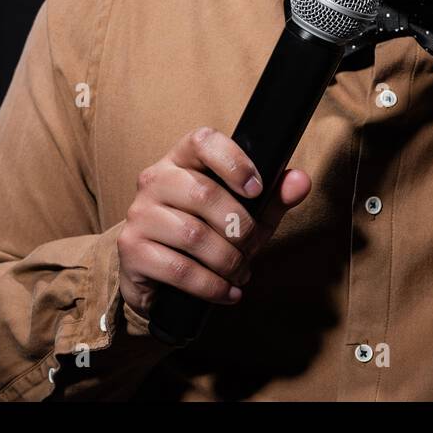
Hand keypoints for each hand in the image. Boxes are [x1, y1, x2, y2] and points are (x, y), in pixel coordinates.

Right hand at [117, 126, 311, 317]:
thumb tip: (300, 181)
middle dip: (240, 228)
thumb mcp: (244, 214)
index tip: (256, 190)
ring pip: (193, 235)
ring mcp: (139, 214)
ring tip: (239, 272)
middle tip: (251, 247)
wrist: (156, 273)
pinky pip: (179, 268)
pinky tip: (226, 291)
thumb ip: (272, 198)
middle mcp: (155, 180)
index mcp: (181, 159)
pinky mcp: (131, 250)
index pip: (203, 141)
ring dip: (228, 261)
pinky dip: (211, 285)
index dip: (233, 162)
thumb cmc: (206, 233)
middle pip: (203, 193)